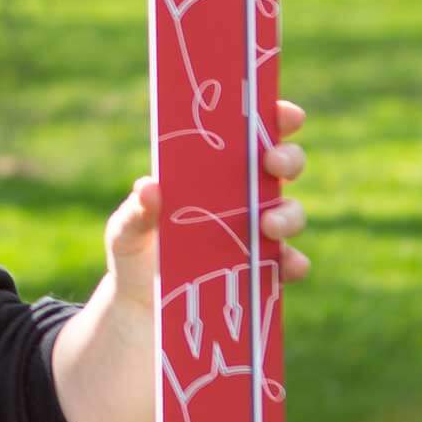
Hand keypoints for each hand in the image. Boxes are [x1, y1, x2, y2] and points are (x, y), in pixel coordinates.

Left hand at [103, 98, 309, 309]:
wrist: (140, 308)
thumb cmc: (136, 253)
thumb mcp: (127, 230)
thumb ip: (136, 211)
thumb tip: (149, 187)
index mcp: (211, 173)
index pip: (250, 135)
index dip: (273, 118)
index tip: (283, 112)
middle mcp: (242, 198)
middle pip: (283, 166)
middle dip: (288, 158)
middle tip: (272, 163)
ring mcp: (257, 234)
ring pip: (291, 213)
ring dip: (288, 214)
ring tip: (267, 225)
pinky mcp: (263, 272)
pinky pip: (289, 264)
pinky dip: (294, 264)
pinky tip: (287, 265)